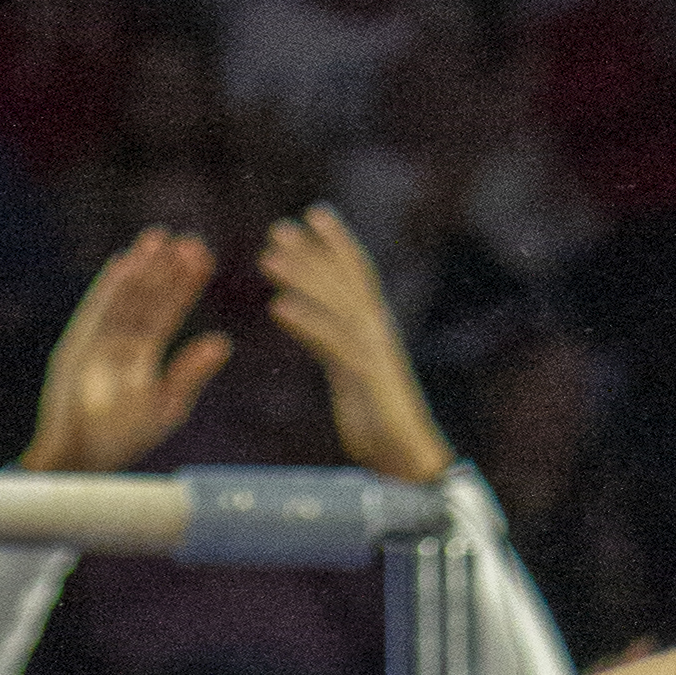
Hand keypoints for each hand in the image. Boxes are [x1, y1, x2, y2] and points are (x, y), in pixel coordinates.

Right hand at [24, 229, 230, 476]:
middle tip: (186, 240)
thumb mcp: (165, 406)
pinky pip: (94, 309)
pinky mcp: (75, 343)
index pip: (168, 312)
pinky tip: (125, 261)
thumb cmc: (123, 438)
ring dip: (140, 268)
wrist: (80, 455)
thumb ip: (190, 373)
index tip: (203, 257)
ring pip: (123, 296)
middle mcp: (121, 343)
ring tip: (158, 239)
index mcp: (144, 356)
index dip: (185, 285)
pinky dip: (108, 286)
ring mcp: (97, 340)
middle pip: (147, 297)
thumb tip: (224, 342)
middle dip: (165, 269)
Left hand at [259, 205, 451, 484]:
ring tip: (268, 257)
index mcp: (375, 331)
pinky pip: (330, 343)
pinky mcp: (365, 376)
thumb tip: (306, 320)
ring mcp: (372, 351)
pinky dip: (304, 322)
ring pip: (334, 303)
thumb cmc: (380, 425)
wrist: (407, 460)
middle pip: (342, 281)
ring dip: (301, 277)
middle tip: (278, 229)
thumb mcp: (351, 376)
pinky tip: (277, 307)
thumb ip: (332, 345)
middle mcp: (376, 332)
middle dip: (311, 252)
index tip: (314, 214)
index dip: (337, 243)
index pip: (357, 275)